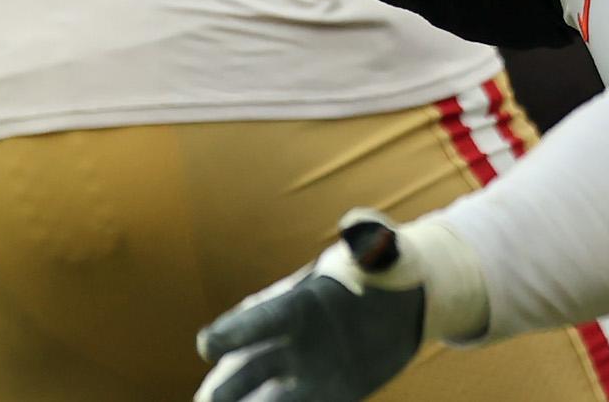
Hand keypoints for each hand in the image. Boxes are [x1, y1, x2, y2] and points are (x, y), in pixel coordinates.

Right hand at [195, 213, 451, 401]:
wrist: (401, 302)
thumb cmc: (388, 265)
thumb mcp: (384, 251)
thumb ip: (371, 241)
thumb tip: (358, 224)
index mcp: (298, 300)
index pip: (263, 316)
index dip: (236, 331)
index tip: (207, 345)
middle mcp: (289, 339)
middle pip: (249, 365)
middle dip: (225, 386)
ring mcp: (302, 370)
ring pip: (266, 397)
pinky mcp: (325, 395)